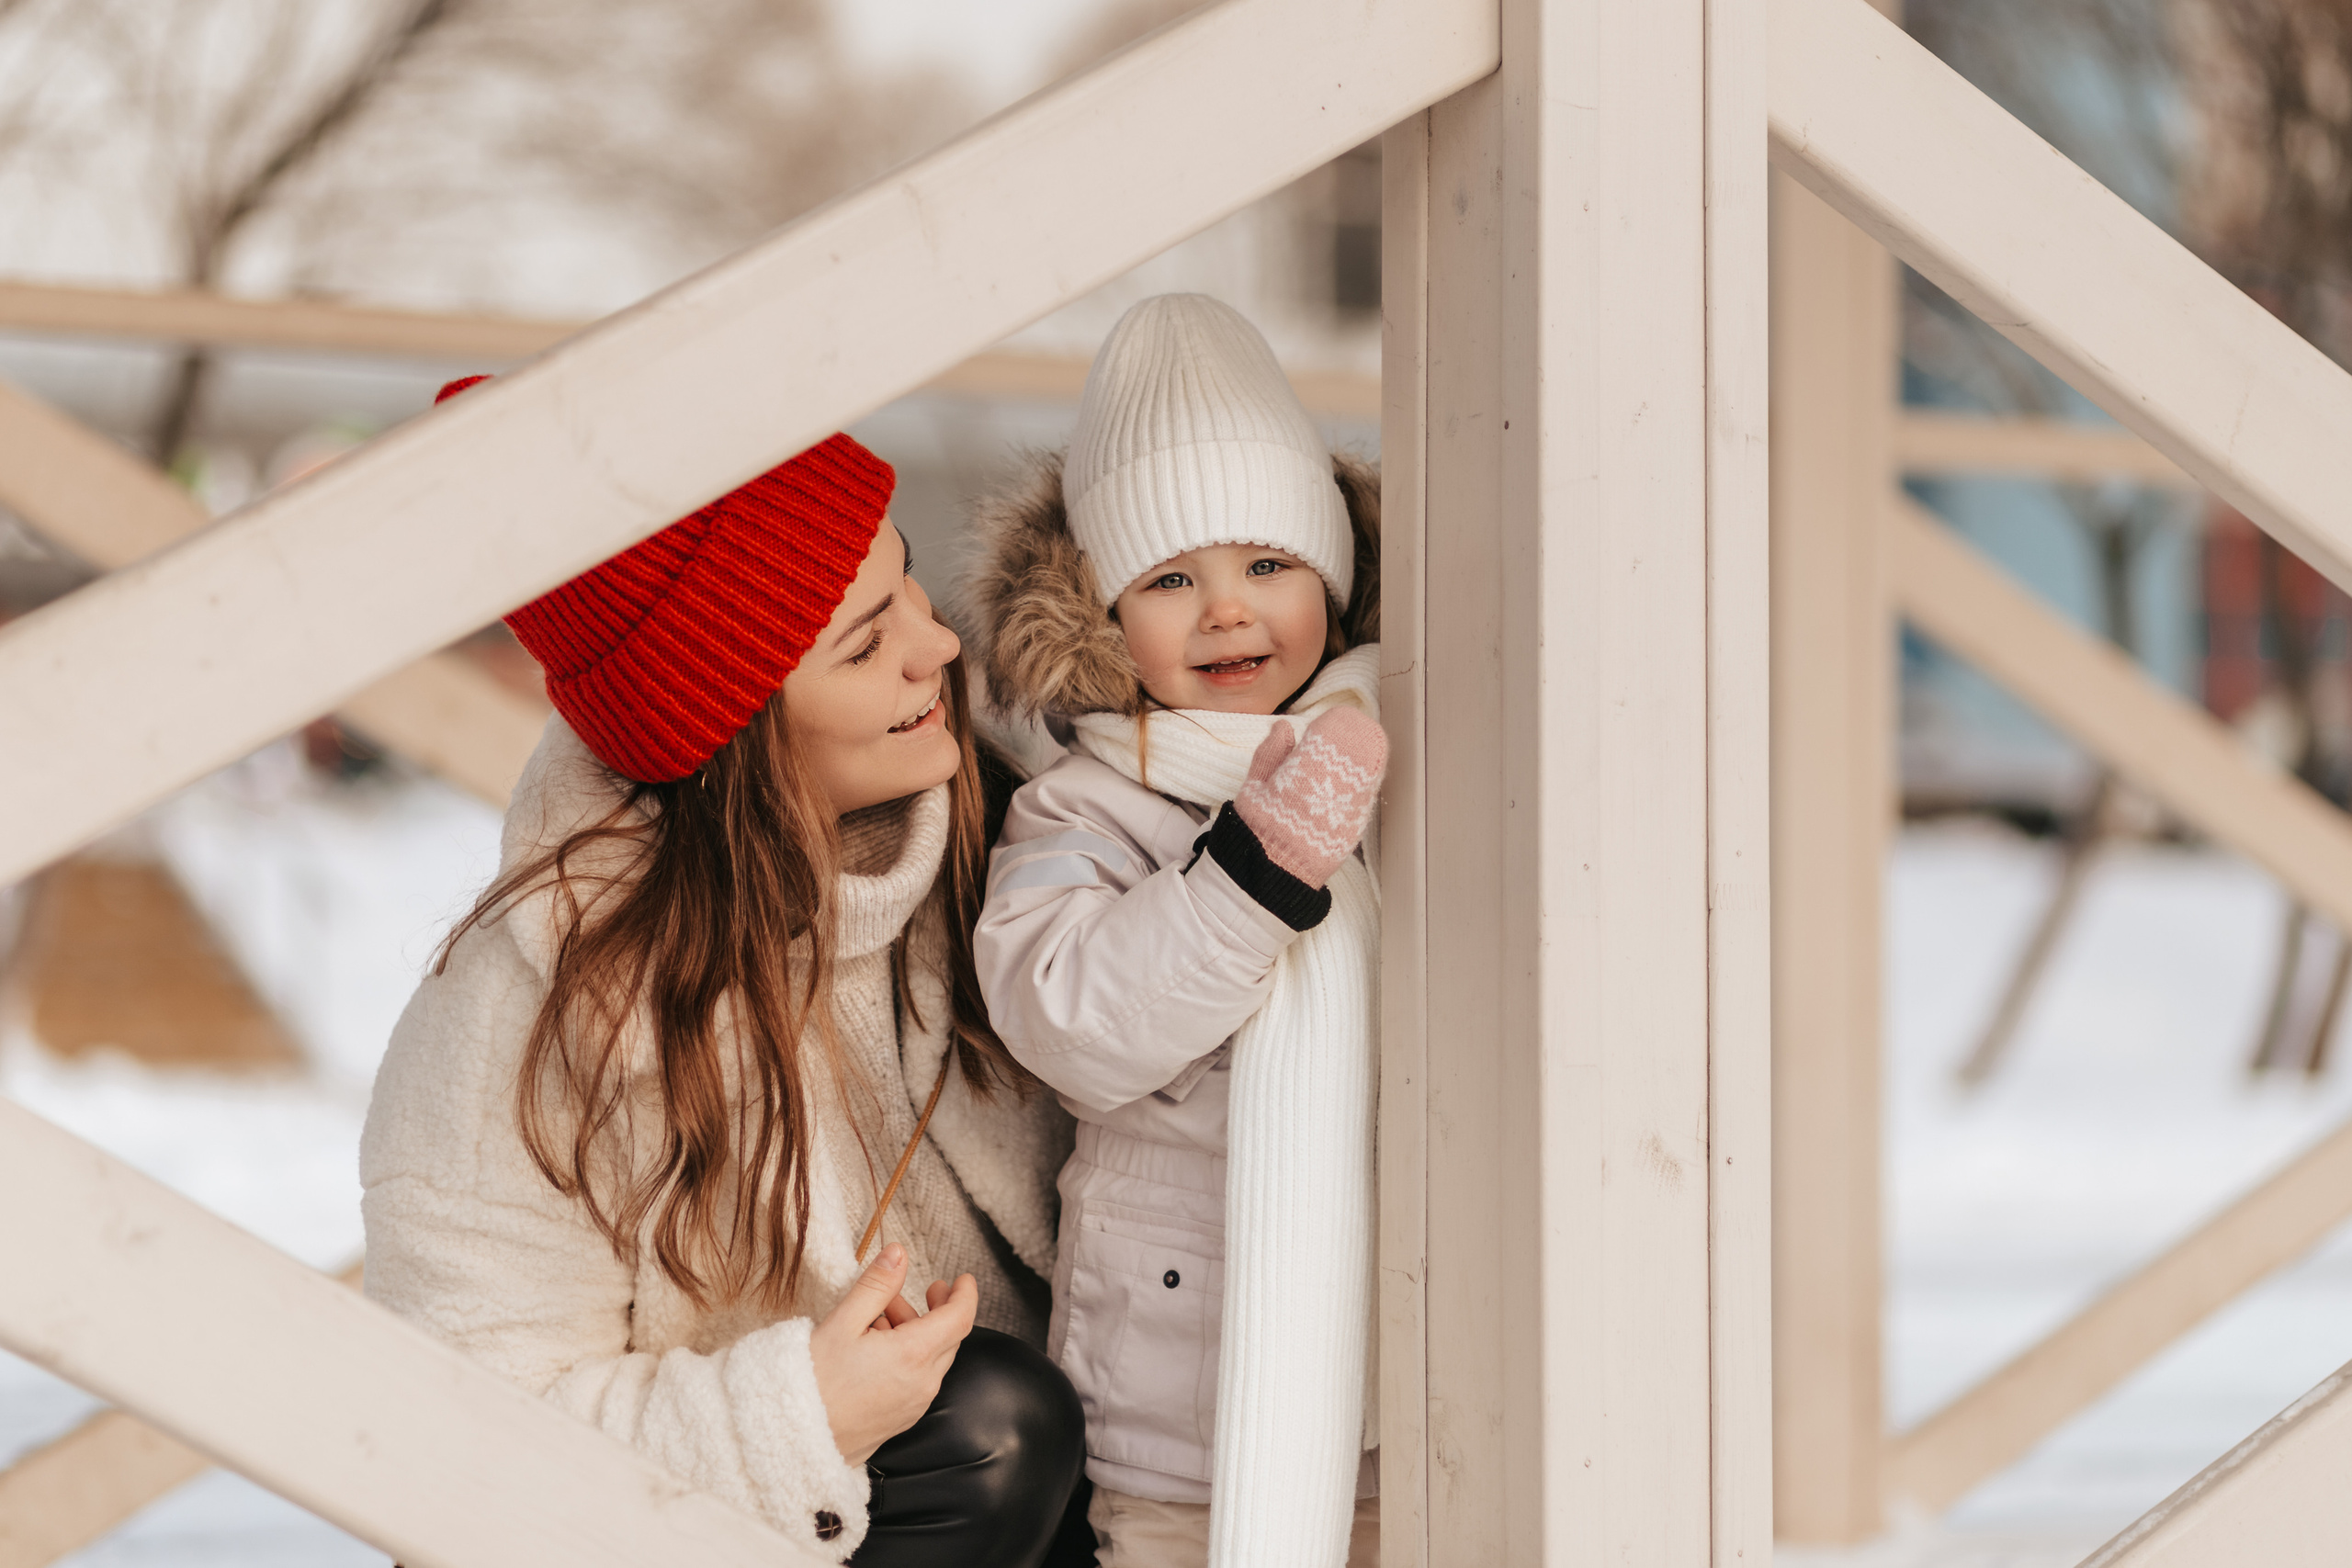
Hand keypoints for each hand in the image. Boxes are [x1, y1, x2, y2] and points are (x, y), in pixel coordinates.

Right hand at [807, 1245, 976, 1464]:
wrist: (794, 1439)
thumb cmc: (814, 1382)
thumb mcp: (843, 1323)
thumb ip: (876, 1285)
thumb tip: (899, 1254)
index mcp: (914, 1355)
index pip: (960, 1318)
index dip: (965, 1294)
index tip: (962, 1278)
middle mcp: (923, 1384)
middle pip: (948, 1338)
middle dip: (931, 1310)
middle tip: (898, 1296)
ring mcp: (914, 1406)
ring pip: (932, 1359)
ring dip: (916, 1334)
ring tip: (874, 1322)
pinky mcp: (901, 1420)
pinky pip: (919, 1380)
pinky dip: (909, 1358)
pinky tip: (874, 1352)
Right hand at [1234, 708, 1387, 886]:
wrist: (1271, 875)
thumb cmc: (1256, 832)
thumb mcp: (1251, 790)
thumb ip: (1269, 756)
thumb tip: (1283, 727)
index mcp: (1294, 782)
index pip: (1322, 744)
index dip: (1331, 727)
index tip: (1331, 720)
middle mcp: (1322, 796)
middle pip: (1349, 757)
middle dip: (1353, 737)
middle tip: (1353, 724)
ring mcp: (1342, 813)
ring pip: (1363, 775)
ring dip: (1367, 754)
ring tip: (1366, 739)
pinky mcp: (1353, 829)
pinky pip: (1366, 798)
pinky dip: (1369, 780)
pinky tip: (1369, 768)